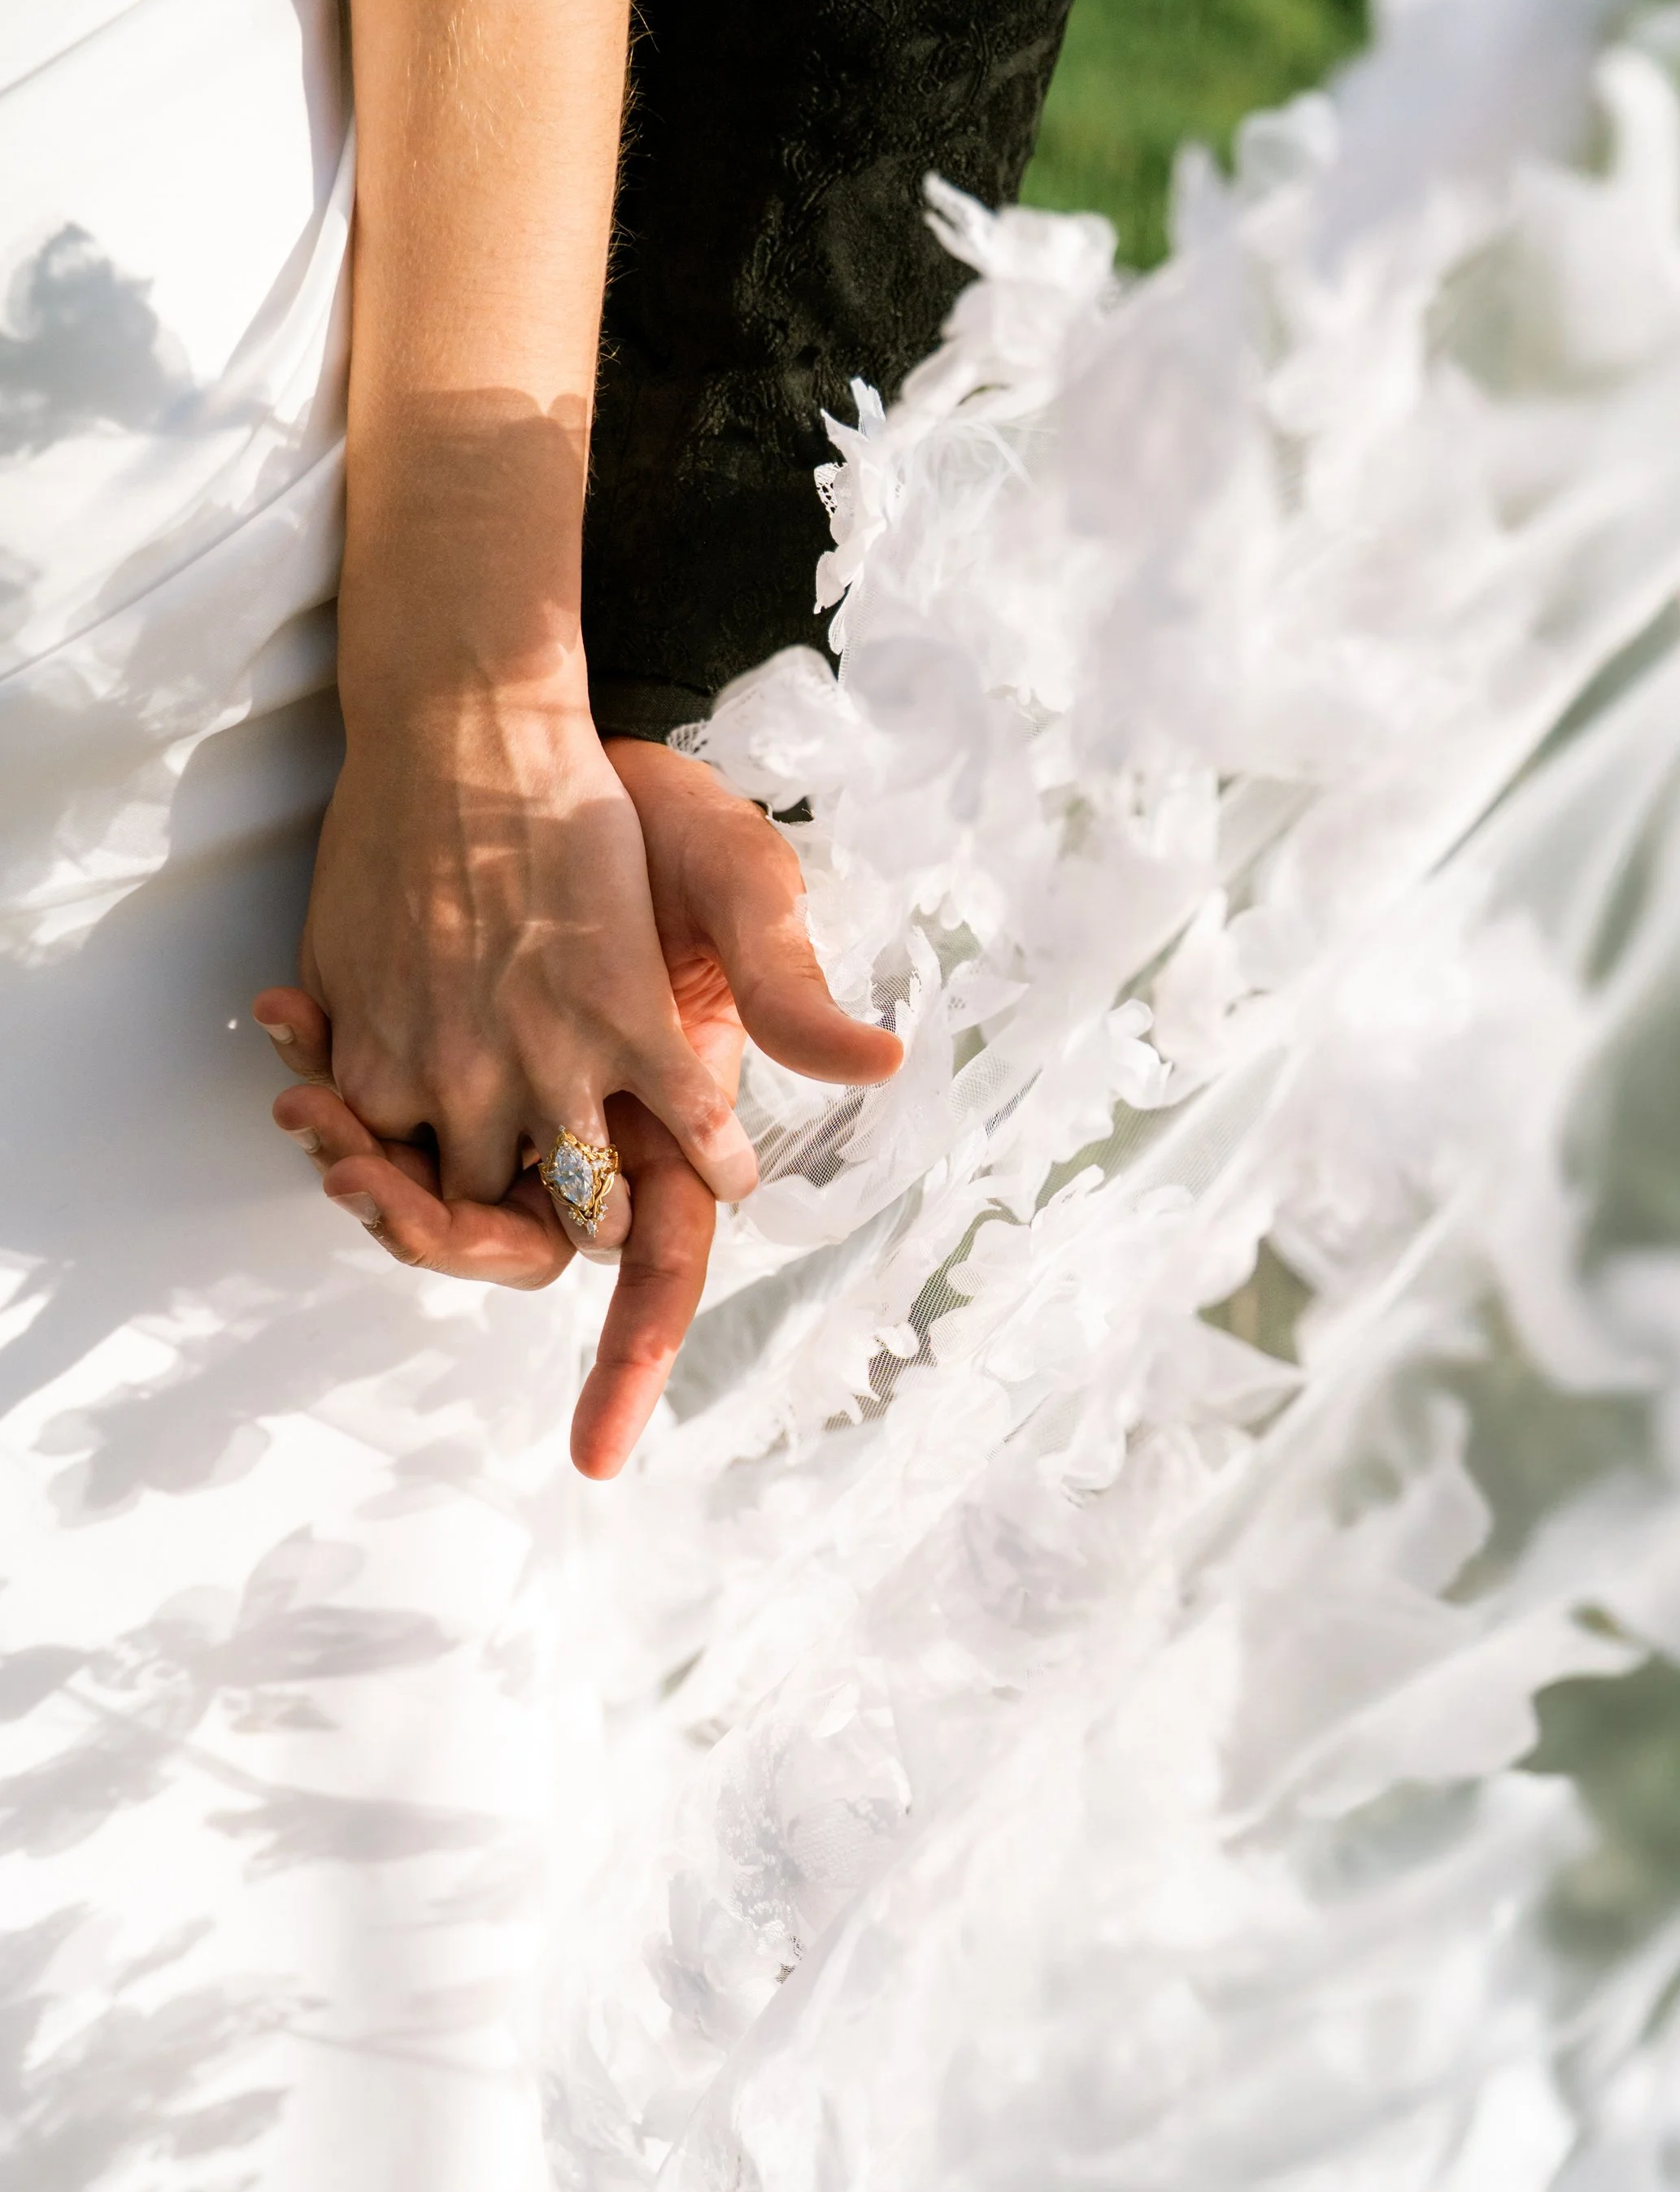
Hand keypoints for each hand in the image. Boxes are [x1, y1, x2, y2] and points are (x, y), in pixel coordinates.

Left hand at [257, 735, 901, 1478]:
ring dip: (365, 1177)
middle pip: (513, 1248)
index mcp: (667, 1113)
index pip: (661, 1268)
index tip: (594, 1457)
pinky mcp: (412, 1040)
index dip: (631, 1365)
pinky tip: (290, 1018)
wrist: (528, 734)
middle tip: (370, 1183)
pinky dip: (320, 1092)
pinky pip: (364, 1113)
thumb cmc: (657, 810)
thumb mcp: (736, 878)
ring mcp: (495, 1093)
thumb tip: (877, 1065)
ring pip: (425, 1197)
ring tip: (317, 1113)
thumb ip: (782, 979)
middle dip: (439, 1240)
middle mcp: (581, 1125)